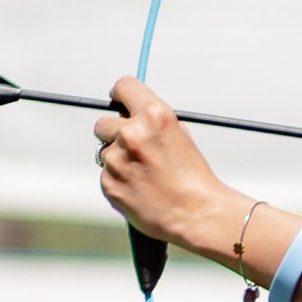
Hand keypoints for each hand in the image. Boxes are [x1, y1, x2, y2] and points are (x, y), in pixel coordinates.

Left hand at [94, 74, 242, 253]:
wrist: (197, 215)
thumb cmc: (194, 178)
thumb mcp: (180, 135)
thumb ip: (151, 121)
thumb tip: (129, 115)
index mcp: (154, 116)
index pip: (123, 87)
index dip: (122, 96)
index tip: (121, 102)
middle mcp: (132, 134)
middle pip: (104, 122)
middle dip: (115, 133)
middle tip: (133, 148)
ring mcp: (117, 159)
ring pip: (104, 152)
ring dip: (118, 159)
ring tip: (143, 175)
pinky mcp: (109, 183)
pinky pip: (106, 175)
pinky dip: (119, 180)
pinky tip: (139, 189)